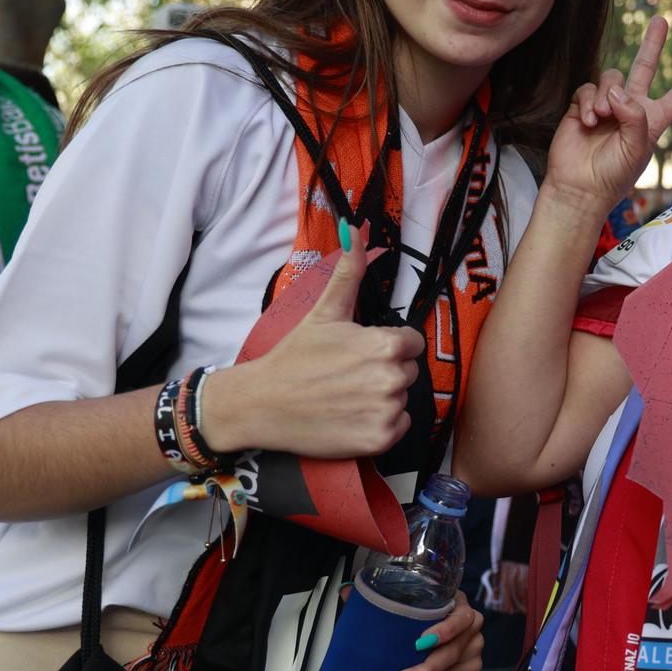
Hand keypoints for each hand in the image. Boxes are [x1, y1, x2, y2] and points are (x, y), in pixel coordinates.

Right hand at [201, 223, 423, 459]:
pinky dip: (381, 425)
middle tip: (347, 376)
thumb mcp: (325, 312)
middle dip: (383, 371)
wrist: (261, 404)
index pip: (410, 343)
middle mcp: (391, 379)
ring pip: (403, 399)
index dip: (386, 346)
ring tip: (346, 396)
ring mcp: (386, 412)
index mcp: (385, 345)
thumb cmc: (294, 356)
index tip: (358, 353)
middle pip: (407, 372)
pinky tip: (351, 416)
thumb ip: (348, 273)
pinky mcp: (379, 440)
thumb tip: (356, 230)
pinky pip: (400, 427)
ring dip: (382, 399)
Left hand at [389, 591, 486, 670]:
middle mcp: (472, 621)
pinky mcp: (474, 662)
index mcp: (458, 601)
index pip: (460, 617)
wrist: (419, 633)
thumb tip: (377, 624)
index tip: (419, 644)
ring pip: (459, 664)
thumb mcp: (409, 608)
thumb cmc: (411, 616)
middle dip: (427, 666)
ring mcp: (475, 642)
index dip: (443, 631)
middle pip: (455, 647)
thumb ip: (402, 613)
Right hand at [543, 15, 671, 209]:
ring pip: (612, 78)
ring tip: (602, 119)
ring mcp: (607, 105)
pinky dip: (590, 101)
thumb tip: (617, 91)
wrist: (579, 186)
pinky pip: (589, 88)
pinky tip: (590, 121)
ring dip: (607, 95)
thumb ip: (634, 116)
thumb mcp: (636, 148)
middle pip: (645, 68)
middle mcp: (631, 109)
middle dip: (652, 44)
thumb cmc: (613, 174)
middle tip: (661, 20)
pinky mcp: (584, 105)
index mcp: (653, 121)